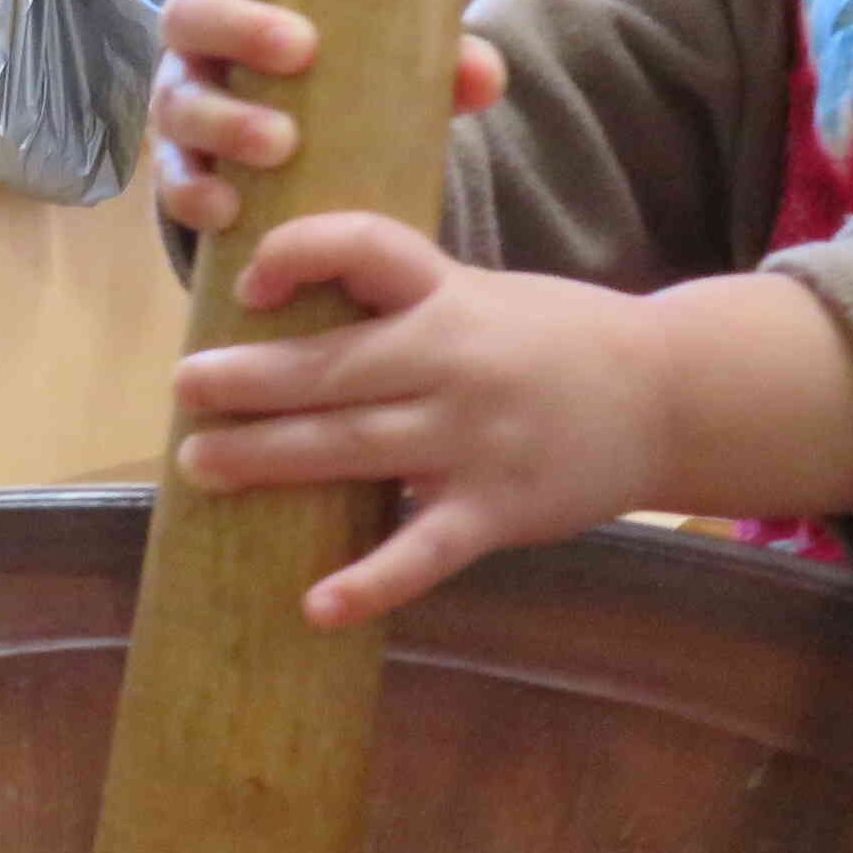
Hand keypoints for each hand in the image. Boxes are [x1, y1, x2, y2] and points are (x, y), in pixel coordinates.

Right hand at [149, 0, 503, 236]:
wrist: (323, 163)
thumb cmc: (351, 78)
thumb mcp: (397, 60)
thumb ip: (441, 59)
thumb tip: (480, 74)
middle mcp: (202, 36)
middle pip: (187, 13)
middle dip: (238, 26)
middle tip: (300, 49)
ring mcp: (183, 100)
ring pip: (176, 99)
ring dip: (225, 119)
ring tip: (281, 144)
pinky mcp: (181, 168)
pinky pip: (170, 179)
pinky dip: (194, 193)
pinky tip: (228, 209)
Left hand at [173, 222, 852, 625]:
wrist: (669, 395)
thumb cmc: (552, 340)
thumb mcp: (480, 294)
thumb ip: (398, 302)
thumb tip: (282, 312)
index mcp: (447, 294)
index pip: (366, 247)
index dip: (300, 254)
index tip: (248, 284)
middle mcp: (456, 360)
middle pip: (336, 366)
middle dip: (249, 379)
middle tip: (182, 390)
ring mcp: (476, 439)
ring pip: (356, 449)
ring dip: (271, 460)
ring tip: (201, 465)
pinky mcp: (498, 510)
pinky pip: (424, 550)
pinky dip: (371, 581)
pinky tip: (317, 604)